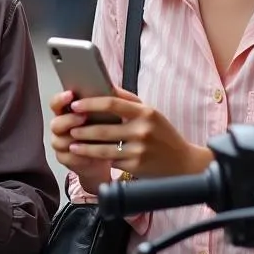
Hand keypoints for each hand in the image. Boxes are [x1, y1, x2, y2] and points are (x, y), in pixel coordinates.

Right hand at [49, 90, 112, 193]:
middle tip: (83, 117)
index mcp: (66, 111)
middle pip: (55, 123)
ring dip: (73, 139)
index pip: (56, 103)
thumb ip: (102, 101)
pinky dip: (78, 156)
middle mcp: (60, 126)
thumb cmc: (104, 129)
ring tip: (88, 138)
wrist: (105, 154)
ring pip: (59, 141)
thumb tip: (110, 87)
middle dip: (69, 120)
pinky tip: (88, 154)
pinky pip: (66, 157)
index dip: (61, 99)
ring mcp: (60, 142)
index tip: (70, 94)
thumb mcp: (104, 114)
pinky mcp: (64, 158)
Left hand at [65, 88, 211, 178]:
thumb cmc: (164, 134)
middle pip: (103, 129)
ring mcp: (139, 150)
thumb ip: (129, 101)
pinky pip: (113, 161)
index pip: (112, 104)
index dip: (90, 104)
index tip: (76, 105)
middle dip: (82, 129)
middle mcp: (142, 130)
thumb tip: (106, 86)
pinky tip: (90, 157)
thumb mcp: (151, 113)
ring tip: (72, 145)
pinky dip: (101, 159)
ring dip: (84, 147)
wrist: (184, 163)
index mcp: (145, 113)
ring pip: (103, 149)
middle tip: (69, 128)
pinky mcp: (136, 167)